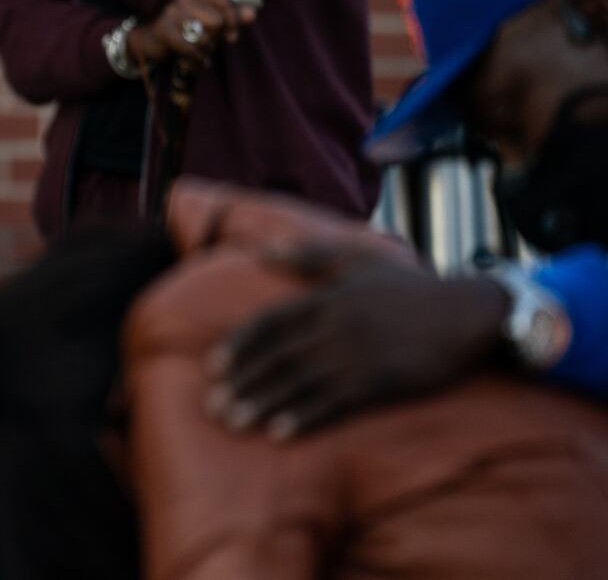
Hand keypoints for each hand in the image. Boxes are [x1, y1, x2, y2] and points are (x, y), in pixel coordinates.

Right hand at [129, 0, 257, 66]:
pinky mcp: (163, 29)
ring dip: (205, 50)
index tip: (232, 36)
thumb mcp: (207, 21)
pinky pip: (190, 48)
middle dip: (216, 38)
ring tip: (198, 51)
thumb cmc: (182, 29)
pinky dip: (196, 58)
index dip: (234, 21)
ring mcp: (171, 12)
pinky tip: (196, 60)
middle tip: (208, 45)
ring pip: (204, 37)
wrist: (147, 39)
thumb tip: (252, 14)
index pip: (226, 2)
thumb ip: (230, 17)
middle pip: (217, 22)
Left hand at [205, 242, 509, 439]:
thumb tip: (262, 251)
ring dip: (263, 403)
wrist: (472, 313)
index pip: (272, 323)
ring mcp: (359, 357)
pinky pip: (335, 404)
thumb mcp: (358, 258)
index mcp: (328, 297)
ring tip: (233, 422)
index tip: (213, 366)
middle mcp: (337, 327)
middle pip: (278, 357)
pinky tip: (279, 432)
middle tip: (212, 406)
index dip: (240, 345)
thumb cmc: (411, 287)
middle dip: (243, 382)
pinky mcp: (382, 384)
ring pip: (300, 383)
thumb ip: (307, 255)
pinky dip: (304, 418)